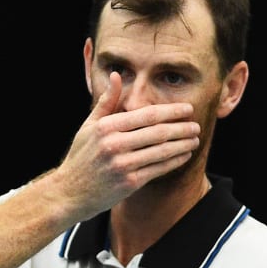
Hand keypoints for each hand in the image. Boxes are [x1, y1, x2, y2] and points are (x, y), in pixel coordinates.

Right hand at [54, 72, 200, 218]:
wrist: (70, 192)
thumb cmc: (81, 156)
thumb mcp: (89, 126)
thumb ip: (107, 102)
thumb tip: (117, 75)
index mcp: (107, 127)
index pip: (147, 115)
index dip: (171, 111)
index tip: (187, 108)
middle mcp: (115, 144)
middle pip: (158, 132)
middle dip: (182, 128)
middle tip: (196, 125)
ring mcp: (123, 164)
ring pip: (162, 151)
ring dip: (183, 145)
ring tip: (195, 139)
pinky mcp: (129, 182)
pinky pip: (159, 168)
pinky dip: (175, 161)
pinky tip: (184, 155)